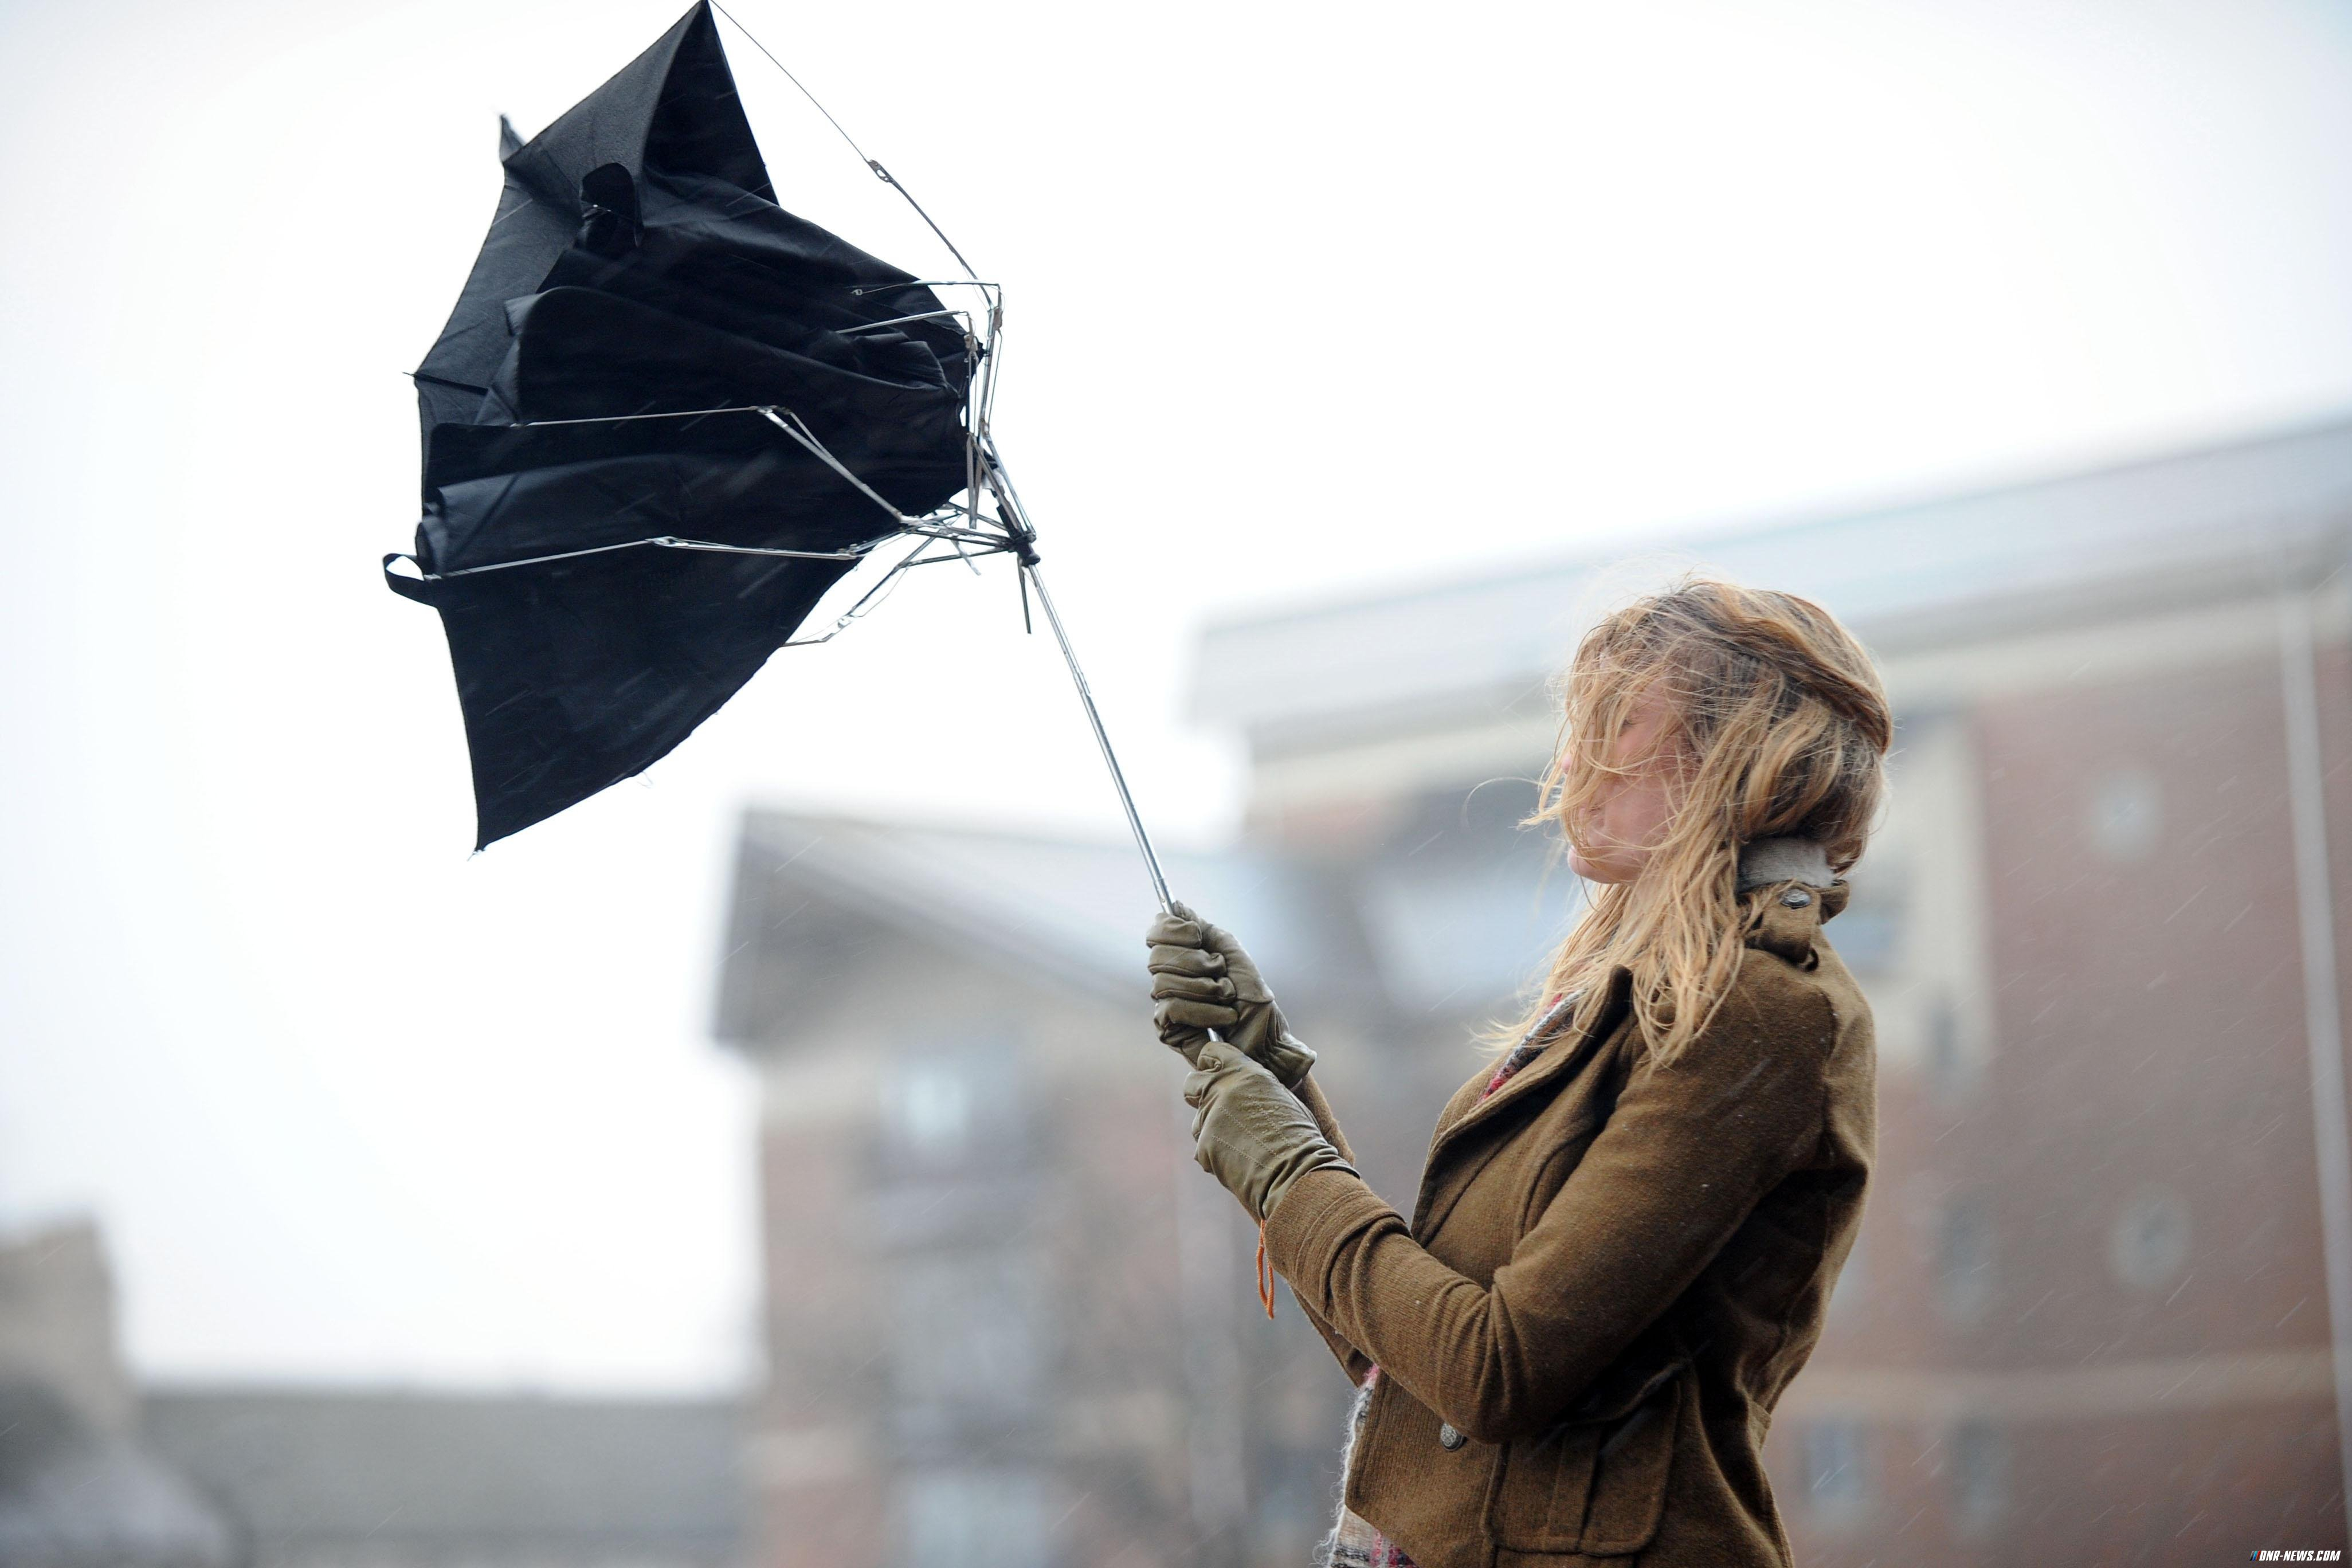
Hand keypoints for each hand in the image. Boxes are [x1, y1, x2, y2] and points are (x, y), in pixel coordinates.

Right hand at [1144, 902, 1316, 1086]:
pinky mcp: (1168, 1029)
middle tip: (1221, 973)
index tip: (1197, 937)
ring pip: (1163, 983)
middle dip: (1196, 963)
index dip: (1173, 931)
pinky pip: (1171, 1008)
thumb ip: (1204, 928)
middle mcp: (1170, 977)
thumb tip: (1176, 905)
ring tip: (1227, 998)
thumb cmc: (1253, 998)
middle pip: (1157, 956)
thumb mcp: (1232, 953)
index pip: (1157, 933)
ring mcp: (1166, 1002)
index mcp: (1184, 955)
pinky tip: (1223, 1017)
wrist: (1266, 1037)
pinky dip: (1203, 1010)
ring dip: (1205, 988)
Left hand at [1182, 1042, 1354, 1222]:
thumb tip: (1244, 1088)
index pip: (1211, 1052)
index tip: (1215, 1071)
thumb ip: (1254, 1088)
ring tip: (1241, 1145)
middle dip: (1199, 1094)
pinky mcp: (1203, 1146)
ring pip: (1198, 1121)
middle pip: (1191, 1084)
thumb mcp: (1282, 1098)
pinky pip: (1202, 1149)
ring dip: (1211, 1130)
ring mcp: (1210, 1118)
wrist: (1296, 1174)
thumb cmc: (1299, 1137)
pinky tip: (1240, 1162)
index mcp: (1246, 1072)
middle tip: (1220, 1110)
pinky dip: (1216, 1156)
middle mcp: (1223, 1090)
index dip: (1212, 1063)